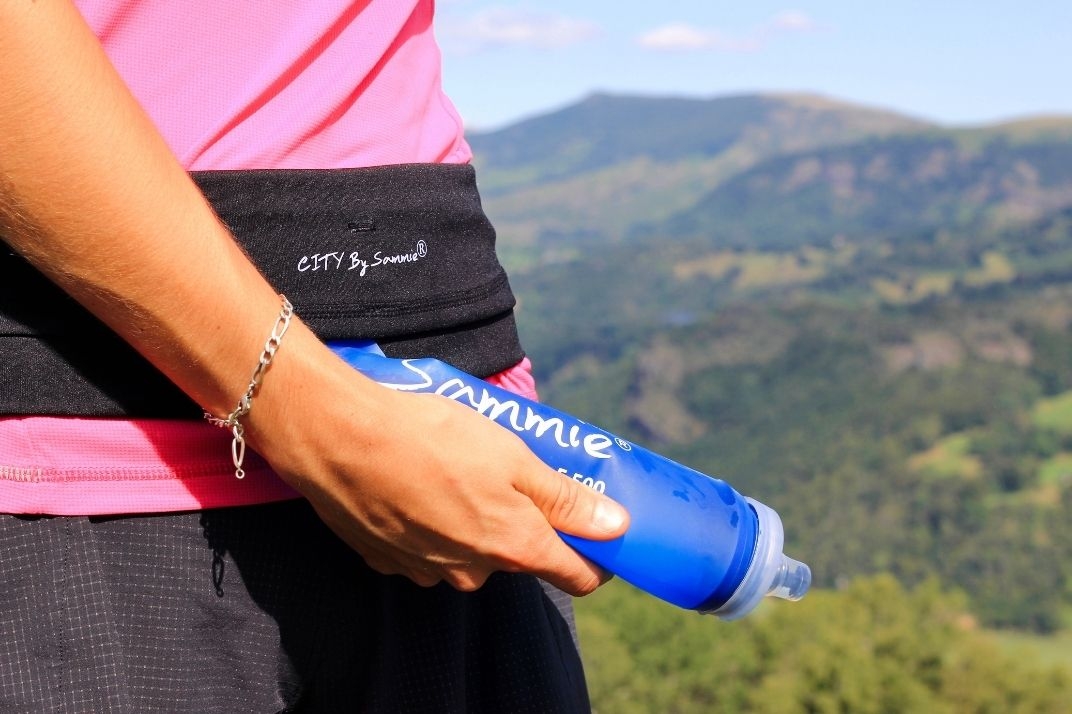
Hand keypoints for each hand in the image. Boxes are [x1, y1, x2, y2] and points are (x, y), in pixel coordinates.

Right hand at [249, 331, 630, 594]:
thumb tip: (616, 525)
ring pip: (469, 551)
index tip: (597, 528)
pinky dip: (429, 522)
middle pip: (518, 556)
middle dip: (521, 519)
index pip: (577, 576)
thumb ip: (566, 499)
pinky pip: (426, 547)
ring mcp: (428, 571)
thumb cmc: (432, 437)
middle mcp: (475, 571)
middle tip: (507, 470)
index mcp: (515, 547)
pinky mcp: (389, 561)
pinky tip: (415, 484)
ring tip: (453, 469)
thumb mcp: (513, 457)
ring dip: (471, 519)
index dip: (595, 554)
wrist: (340, 438)